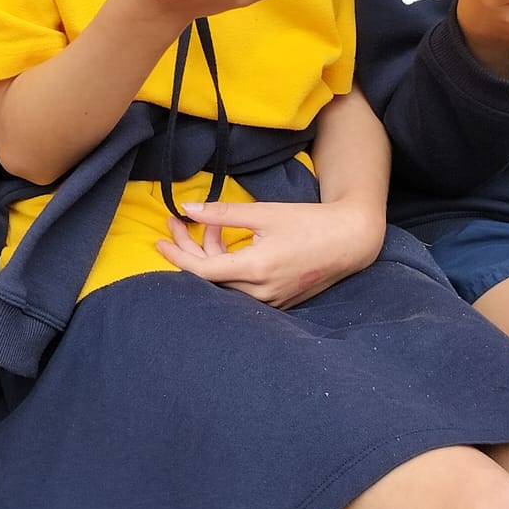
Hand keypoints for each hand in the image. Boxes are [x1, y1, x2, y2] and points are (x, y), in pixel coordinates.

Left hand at [155, 197, 384, 308]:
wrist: (349, 241)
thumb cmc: (308, 223)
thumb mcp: (264, 213)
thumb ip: (224, 213)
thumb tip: (188, 208)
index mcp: (256, 269)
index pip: (202, 271)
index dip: (177, 256)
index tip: (159, 241)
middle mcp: (260, 292)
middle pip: (209, 278)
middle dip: (188, 250)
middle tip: (176, 225)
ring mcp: (269, 300)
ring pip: (224, 283)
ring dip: (210, 255)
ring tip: (210, 225)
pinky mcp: (277, 300)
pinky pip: (241, 287)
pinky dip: (227, 265)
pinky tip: (226, 241)